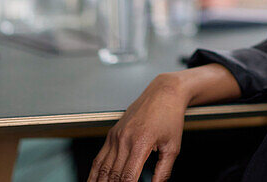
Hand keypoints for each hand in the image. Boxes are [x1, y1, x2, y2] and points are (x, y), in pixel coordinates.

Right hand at [87, 65, 240, 181]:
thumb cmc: (170, 117)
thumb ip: (164, 171)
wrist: (163, 93)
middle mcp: (124, 139)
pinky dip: (95, 172)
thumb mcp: (173, 147)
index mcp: (140, 143)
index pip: (128, 177)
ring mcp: (116, 136)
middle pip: (113, 174)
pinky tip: (94, 181)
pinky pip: (99, 157)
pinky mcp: (112, 133)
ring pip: (102, 167)